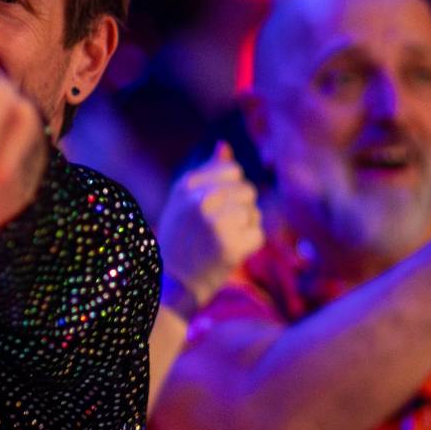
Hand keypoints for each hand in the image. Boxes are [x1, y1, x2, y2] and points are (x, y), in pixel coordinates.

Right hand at [158, 142, 263, 308]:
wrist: (172, 284)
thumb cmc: (181, 239)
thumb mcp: (184, 201)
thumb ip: (207, 172)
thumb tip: (225, 145)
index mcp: (187, 186)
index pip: (233, 171)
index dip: (231, 191)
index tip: (213, 209)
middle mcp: (200, 200)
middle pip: (248, 191)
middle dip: (240, 210)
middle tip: (217, 230)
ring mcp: (215, 223)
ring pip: (254, 213)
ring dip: (244, 228)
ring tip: (221, 242)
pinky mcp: (230, 245)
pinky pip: (258, 235)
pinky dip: (248, 247)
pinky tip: (228, 254)